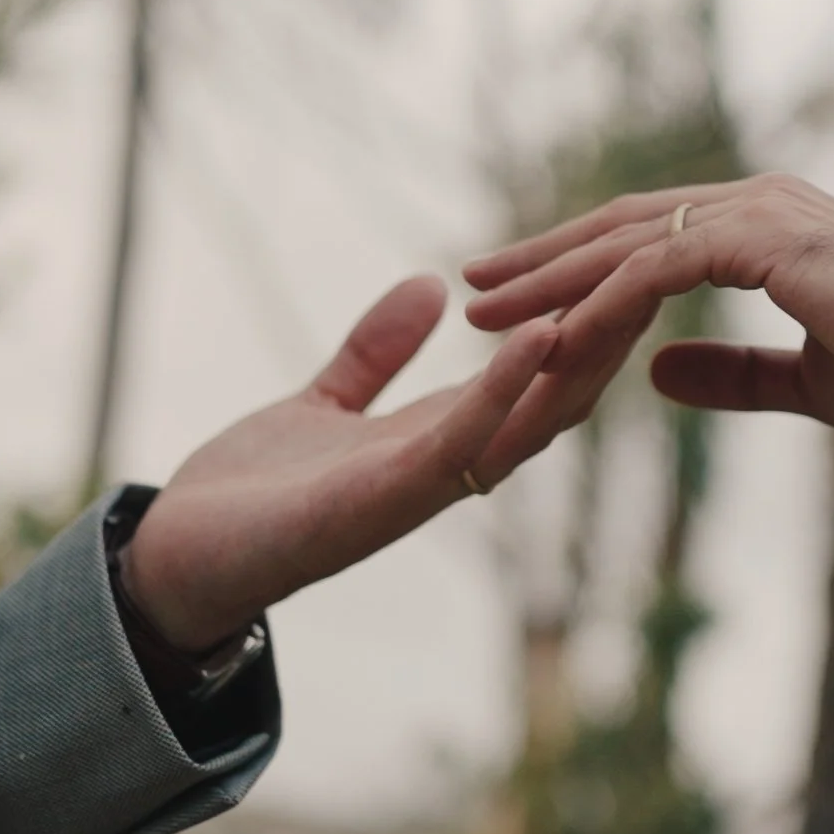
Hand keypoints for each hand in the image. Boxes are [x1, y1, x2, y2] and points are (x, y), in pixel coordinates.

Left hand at [124, 275, 587, 649]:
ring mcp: (422, 487)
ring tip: (623, 293)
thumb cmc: (249, 498)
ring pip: (528, 420)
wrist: (176, 563)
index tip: (626, 270)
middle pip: (553, 400)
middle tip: (658, 273)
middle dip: (605, 341)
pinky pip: (465, 440)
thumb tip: (428, 287)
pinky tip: (540, 334)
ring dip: (578, 358)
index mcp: (434, 444)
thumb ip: (375, 353)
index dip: (581, 329)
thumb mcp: (321, 405)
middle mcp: (445, 468)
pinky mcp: (386, 498)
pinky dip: (506, 387)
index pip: (533, 382)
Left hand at [462, 174, 833, 447]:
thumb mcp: (810, 381)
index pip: (652, 238)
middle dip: (544, 261)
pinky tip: (554, 340)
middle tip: (474, 288)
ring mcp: (761, 215)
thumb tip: (656, 374)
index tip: (524, 297)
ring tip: (484, 314)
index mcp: (770, 228)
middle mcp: (758, 206)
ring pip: (627, 243)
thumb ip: (734, 373)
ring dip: (552, 282)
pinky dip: (601, 305)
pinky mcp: (765, 242)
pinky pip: (656, 272)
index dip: (583, 265)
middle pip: (622, 227)